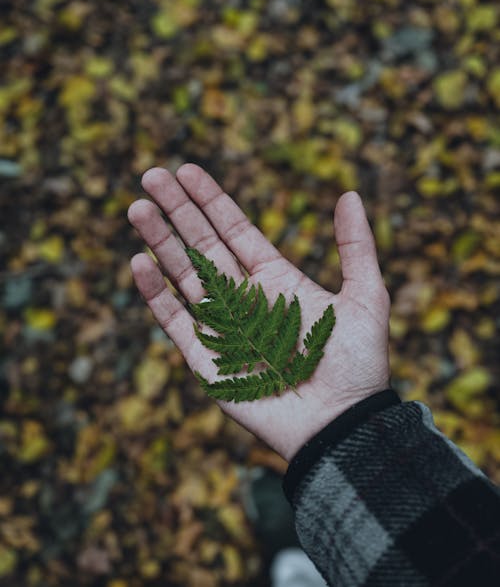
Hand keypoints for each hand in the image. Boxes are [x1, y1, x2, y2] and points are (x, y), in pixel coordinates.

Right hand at [128, 164, 390, 461]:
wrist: (344, 425)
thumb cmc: (358, 365)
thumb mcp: (367, 296)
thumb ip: (356, 245)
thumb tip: (350, 193)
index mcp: (276, 279)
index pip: (235, 230)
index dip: (211, 200)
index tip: (187, 171)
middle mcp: (244, 298)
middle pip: (202, 245)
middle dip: (177, 210)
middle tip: (151, 175)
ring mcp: (223, 328)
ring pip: (183, 276)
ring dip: (160, 242)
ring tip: (137, 208)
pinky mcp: (207, 362)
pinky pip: (176, 322)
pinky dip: (156, 295)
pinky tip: (140, 263)